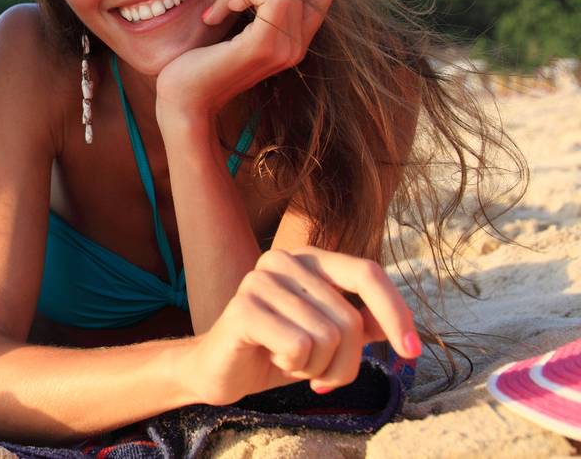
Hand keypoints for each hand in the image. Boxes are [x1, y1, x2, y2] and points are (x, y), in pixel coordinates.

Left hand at [156, 0, 332, 125]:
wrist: (185, 102)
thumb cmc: (202, 65)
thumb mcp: (239, 33)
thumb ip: (260, 13)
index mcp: (293, 45)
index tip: (242, 0)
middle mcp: (296, 49)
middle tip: (230, 0)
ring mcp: (283, 49)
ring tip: (221, 8)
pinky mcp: (262, 46)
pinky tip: (214, 16)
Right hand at [188, 247, 419, 405]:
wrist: (222, 370)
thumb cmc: (279, 351)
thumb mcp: (330, 339)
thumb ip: (362, 324)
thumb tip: (400, 328)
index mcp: (309, 260)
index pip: (368, 273)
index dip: (396, 313)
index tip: (411, 352)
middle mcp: (284, 260)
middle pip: (350, 319)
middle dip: (345, 363)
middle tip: (321, 375)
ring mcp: (260, 279)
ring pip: (328, 337)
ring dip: (318, 368)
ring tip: (292, 363)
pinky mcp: (243, 307)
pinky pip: (300, 346)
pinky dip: (296, 366)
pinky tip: (272, 359)